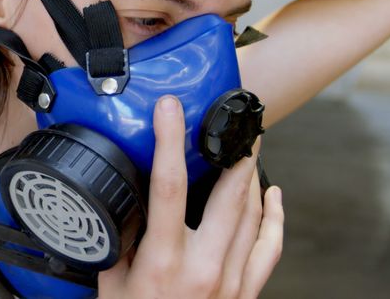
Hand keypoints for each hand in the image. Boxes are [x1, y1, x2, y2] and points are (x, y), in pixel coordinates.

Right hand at [98, 95, 283, 298]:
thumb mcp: (114, 281)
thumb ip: (123, 239)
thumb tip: (129, 197)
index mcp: (162, 261)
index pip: (168, 185)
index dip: (168, 140)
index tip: (170, 109)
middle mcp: (202, 267)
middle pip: (228, 194)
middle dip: (235, 151)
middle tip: (237, 121)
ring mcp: (231, 281)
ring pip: (252, 215)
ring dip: (253, 176)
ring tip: (250, 147)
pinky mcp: (247, 293)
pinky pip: (270, 247)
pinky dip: (275, 217)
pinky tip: (274, 195)